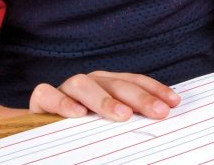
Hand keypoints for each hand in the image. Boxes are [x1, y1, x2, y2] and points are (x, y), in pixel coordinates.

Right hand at [29, 71, 180, 120]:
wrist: (39, 131)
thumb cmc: (79, 130)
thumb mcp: (105, 127)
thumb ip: (125, 123)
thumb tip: (156, 129)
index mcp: (107, 85)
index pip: (134, 82)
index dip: (154, 90)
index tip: (174, 102)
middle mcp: (89, 82)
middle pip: (115, 83)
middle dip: (139, 97)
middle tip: (158, 112)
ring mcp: (65, 89)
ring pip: (83, 83)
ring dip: (104, 98)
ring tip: (122, 116)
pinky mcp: (42, 98)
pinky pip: (47, 93)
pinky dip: (62, 102)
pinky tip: (77, 114)